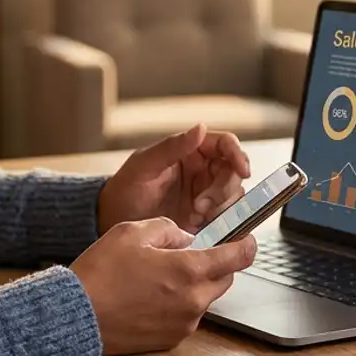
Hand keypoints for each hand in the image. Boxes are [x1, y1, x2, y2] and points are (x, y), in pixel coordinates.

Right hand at [71, 217, 257, 355]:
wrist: (77, 316)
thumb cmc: (101, 273)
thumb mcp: (131, 232)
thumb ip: (167, 229)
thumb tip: (185, 238)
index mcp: (189, 270)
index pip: (237, 257)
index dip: (246, 246)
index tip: (248, 240)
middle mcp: (193, 300)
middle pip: (224, 279)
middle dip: (215, 264)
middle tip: (190, 254)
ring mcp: (184, 323)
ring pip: (205, 298)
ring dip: (195, 285)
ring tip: (161, 276)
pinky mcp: (171, 339)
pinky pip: (187, 316)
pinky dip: (179, 304)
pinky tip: (152, 296)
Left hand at [97, 125, 250, 233]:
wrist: (112, 222)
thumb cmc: (124, 190)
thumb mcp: (143, 165)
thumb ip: (172, 147)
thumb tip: (200, 128)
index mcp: (190, 151)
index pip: (224, 145)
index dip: (238, 154)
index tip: (243, 170)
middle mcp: (201, 172)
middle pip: (233, 173)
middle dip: (223, 189)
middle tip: (202, 205)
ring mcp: (205, 196)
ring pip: (234, 196)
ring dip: (221, 207)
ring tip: (195, 216)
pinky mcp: (205, 220)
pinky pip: (227, 218)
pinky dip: (220, 223)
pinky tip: (198, 226)